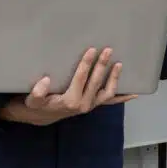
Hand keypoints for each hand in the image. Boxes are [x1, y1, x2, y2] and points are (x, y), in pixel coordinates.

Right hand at [1, 47, 136, 125]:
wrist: (41, 117)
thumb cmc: (37, 105)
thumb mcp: (32, 100)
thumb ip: (37, 93)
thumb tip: (45, 80)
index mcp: (70, 101)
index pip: (80, 79)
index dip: (86, 64)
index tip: (92, 50)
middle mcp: (83, 104)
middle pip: (96, 82)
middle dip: (102, 65)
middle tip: (107, 50)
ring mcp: (90, 105)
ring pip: (107, 93)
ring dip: (114, 78)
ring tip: (119, 64)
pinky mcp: (93, 105)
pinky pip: (110, 102)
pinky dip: (123, 98)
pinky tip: (134, 92)